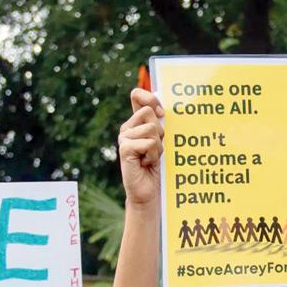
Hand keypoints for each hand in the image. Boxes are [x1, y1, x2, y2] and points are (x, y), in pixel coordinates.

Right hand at [120, 87, 164, 205]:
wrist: (148, 191)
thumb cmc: (157, 166)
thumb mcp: (161, 140)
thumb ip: (160, 123)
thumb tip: (163, 109)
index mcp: (135, 123)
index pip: (137, 95)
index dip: (150, 98)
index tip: (161, 113)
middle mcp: (127, 128)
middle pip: (149, 113)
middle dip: (159, 131)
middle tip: (154, 148)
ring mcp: (123, 138)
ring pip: (151, 129)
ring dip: (157, 146)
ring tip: (150, 158)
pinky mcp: (124, 149)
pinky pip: (148, 143)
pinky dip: (153, 155)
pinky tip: (145, 164)